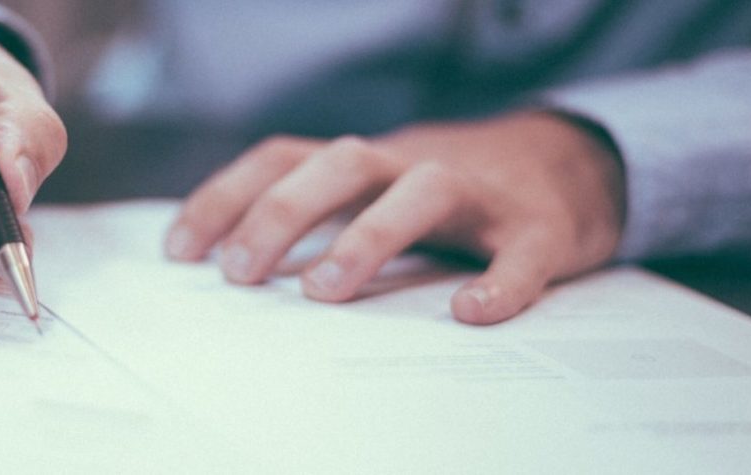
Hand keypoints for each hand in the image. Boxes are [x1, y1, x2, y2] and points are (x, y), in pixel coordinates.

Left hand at [165, 111, 625, 323]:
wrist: (570, 166)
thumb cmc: (450, 195)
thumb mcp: (375, 193)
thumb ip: (318, 218)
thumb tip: (233, 271)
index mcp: (367, 162)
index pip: (283, 159)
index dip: (227, 197)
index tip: (180, 251)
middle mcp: (414, 165)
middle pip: (342, 163)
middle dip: (283, 213)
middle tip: (240, 274)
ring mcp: (480, 193)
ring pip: (423, 190)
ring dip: (368, 235)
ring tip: (324, 290)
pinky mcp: (540, 228)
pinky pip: (521, 252)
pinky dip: (500, 282)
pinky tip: (472, 312)